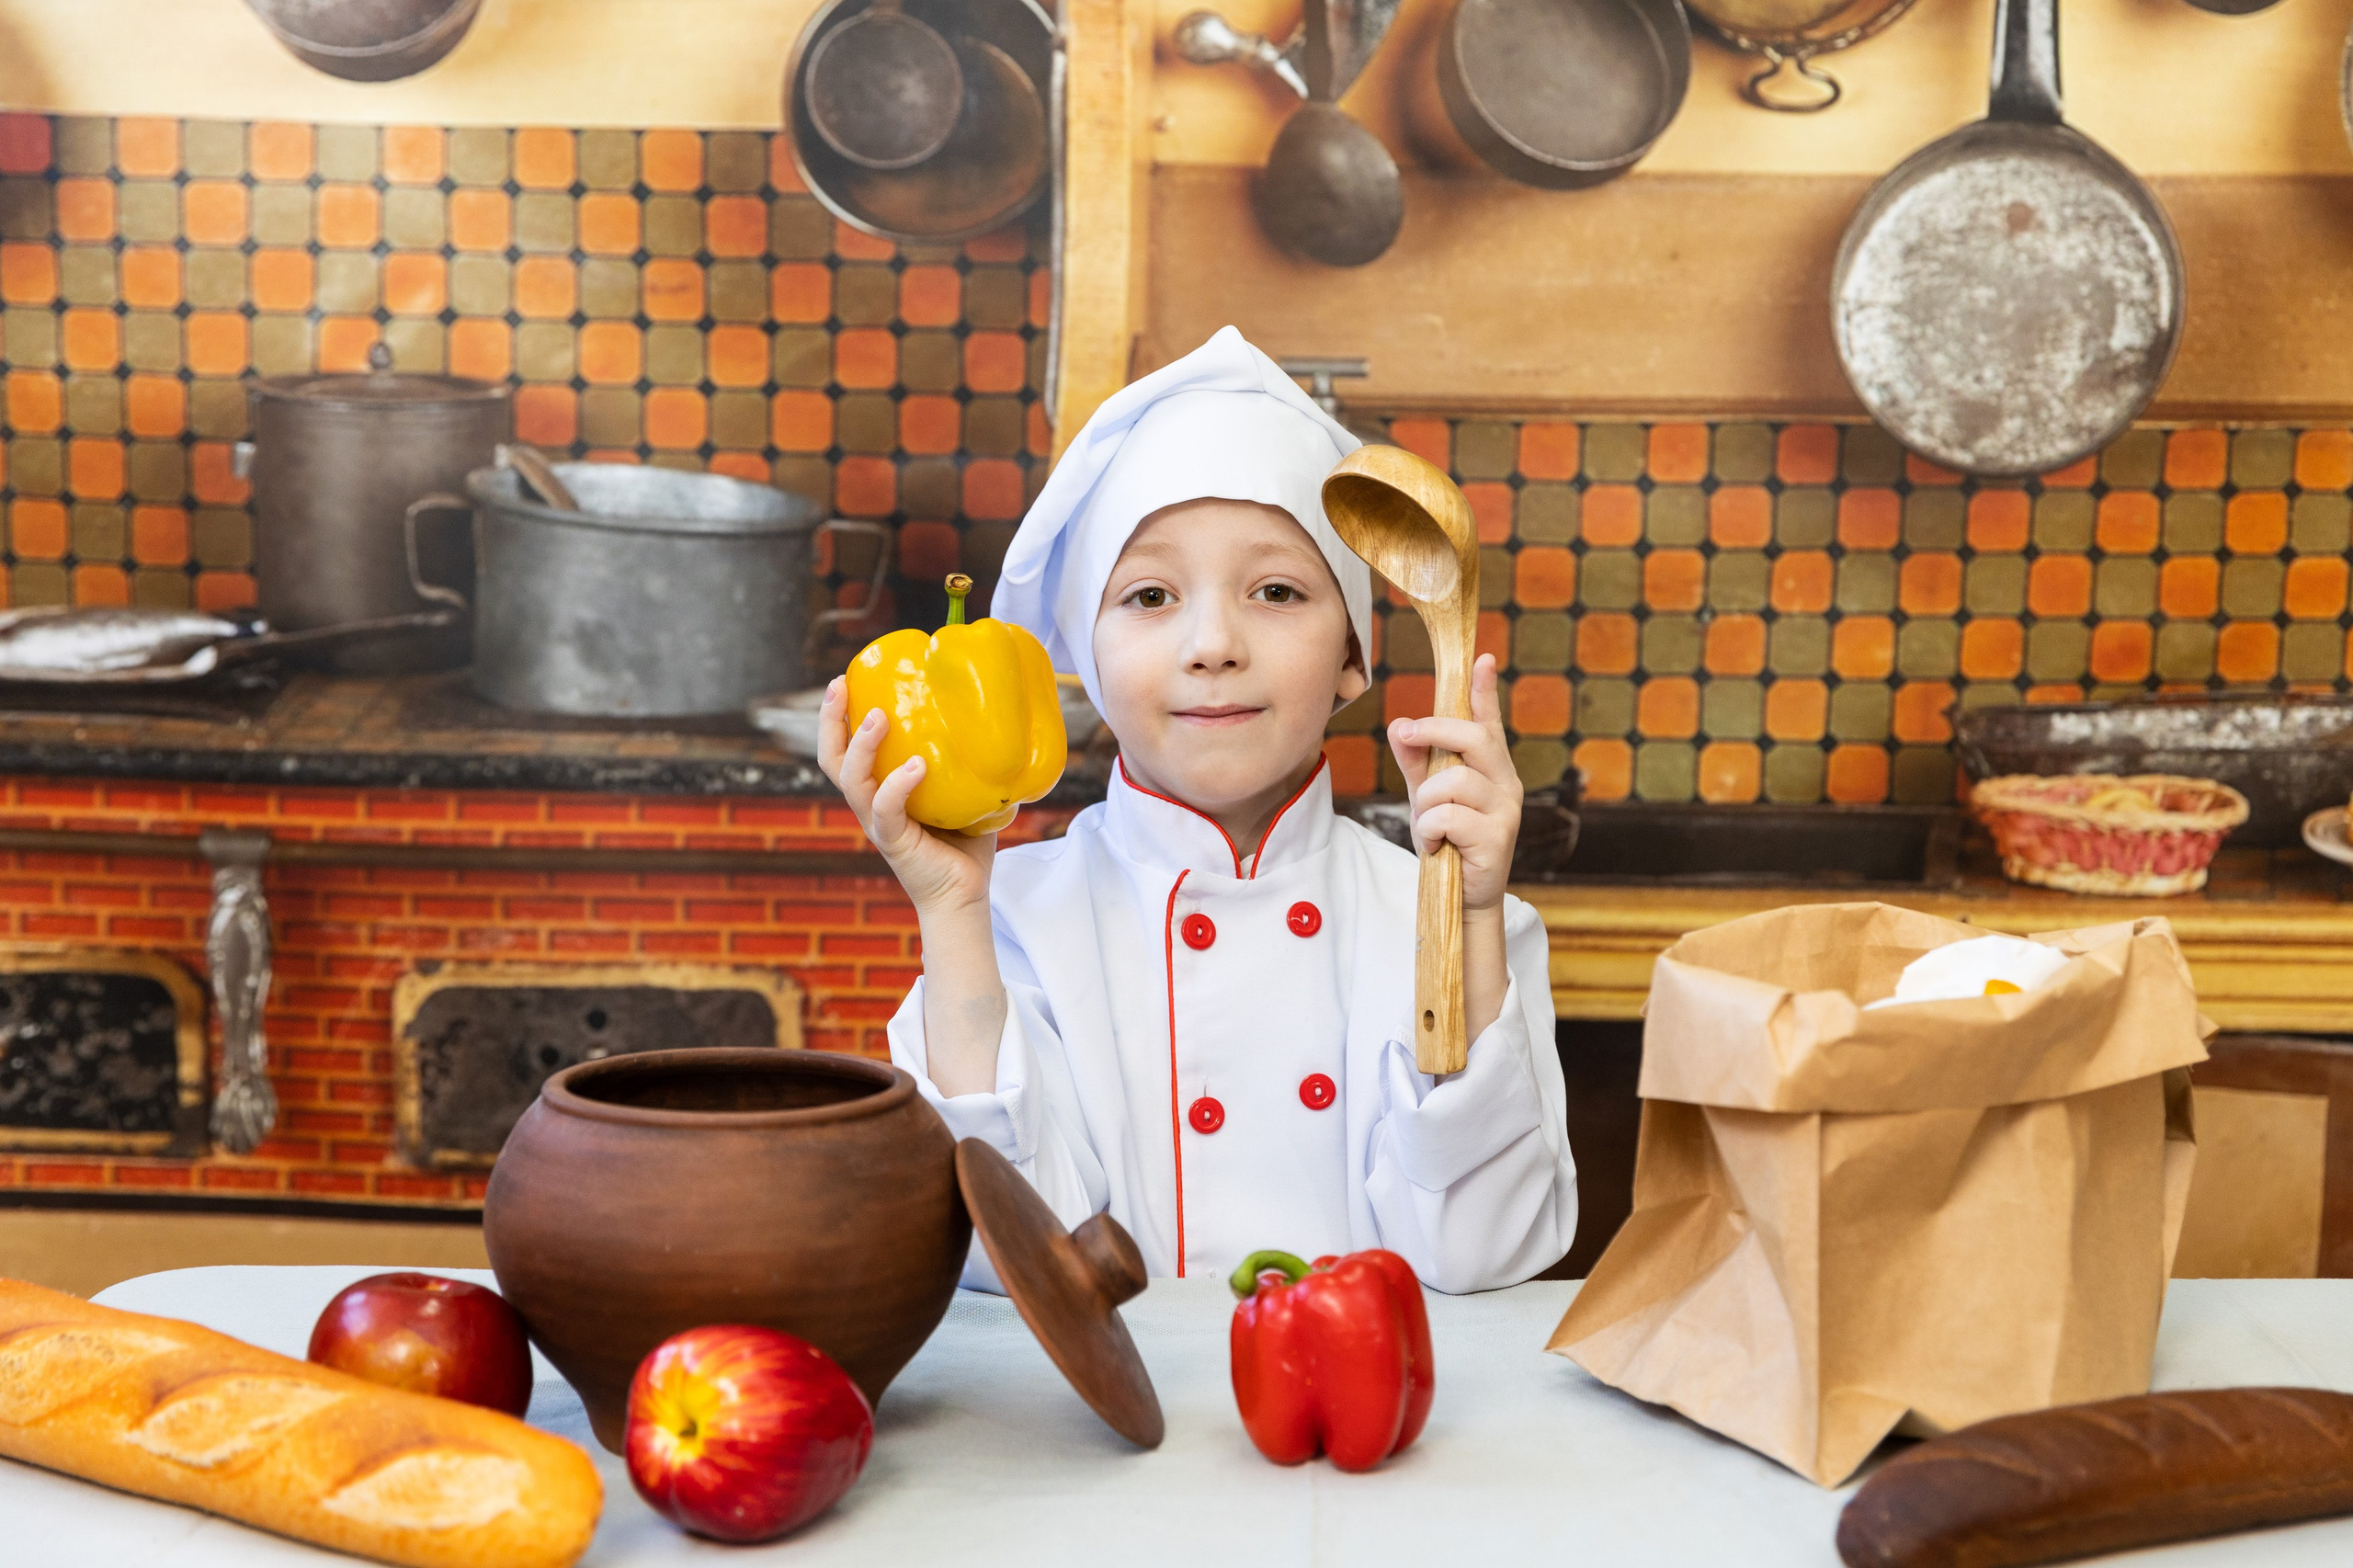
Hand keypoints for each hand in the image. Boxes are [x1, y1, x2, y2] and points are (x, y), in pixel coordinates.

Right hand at [817, 677, 994, 915]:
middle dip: (829, 720)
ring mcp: (878, 823)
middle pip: (831, 760)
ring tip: (878, 718)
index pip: (843, 749)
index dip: (836, 716)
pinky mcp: (894, 842)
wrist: (963, 895)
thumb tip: (1002, 722)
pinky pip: (886, 810)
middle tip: (840, 685)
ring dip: (861, 747)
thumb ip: (970, 763)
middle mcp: (870, 804)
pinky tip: (916, 765)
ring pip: (851, 781)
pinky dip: (897, 785)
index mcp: (878, 790)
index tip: (844, 679)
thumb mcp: (964, 793)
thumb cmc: (964, 845)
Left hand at [1386, 654, 1521, 912]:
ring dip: (1426, 801)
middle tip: (1407, 733)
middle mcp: (1506, 783)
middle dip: (1434, 731)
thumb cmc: (1449, 841)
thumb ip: (1415, 761)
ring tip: (1427, 822)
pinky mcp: (1497, 838)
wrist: (1464, 897)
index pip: (1489, 722)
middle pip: (1473, 738)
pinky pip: (1447, 816)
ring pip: (1453, 781)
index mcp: (1492, 767)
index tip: (1481, 658)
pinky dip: (1429, 829)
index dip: (1485, 690)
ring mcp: (1505, 810)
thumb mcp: (1427, 796)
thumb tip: (1397, 725)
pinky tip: (1435, 844)